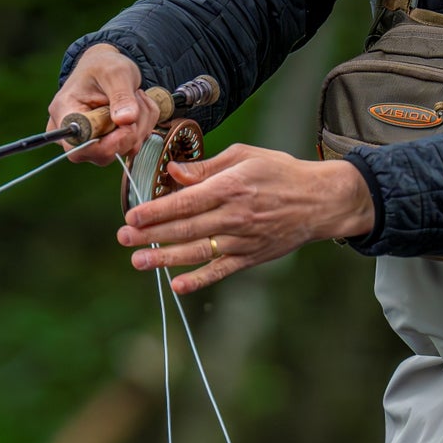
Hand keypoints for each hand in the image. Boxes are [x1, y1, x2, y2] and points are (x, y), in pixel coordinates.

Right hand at [46, 44, 160, 165]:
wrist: (107, 68)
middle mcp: (73, 133)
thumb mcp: (116, 72)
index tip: (128, 126)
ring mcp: (90, 142)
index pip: (77, 147)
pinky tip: (137, 110)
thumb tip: (126, 120)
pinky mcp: (106, 145)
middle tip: (137, 101)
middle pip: (102, 154)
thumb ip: (121, 95)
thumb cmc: (104, 66)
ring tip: (137, 99)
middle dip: (129, 132)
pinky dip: (141, 129)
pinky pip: (129, 148)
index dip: (106, 145)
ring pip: (121, 150)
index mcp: (64, 112)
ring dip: (140, 126)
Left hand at [117, 145, 375, 293]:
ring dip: (166, 259)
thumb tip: (174, 173)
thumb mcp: (245, 156)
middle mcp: (235, 216)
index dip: (157, 210)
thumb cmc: (280, 173)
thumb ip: (207, 167)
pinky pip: (221, 271)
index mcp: (231, 186)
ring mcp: (243, 240)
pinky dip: (199, 280)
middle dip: (152, 235)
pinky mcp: (250, 257)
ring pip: (198, 252)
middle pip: (186, 228)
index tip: (133, 216)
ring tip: (139, 262)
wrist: (319, 202)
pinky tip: (177, 286)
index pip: (186, 201)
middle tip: (124, 238)